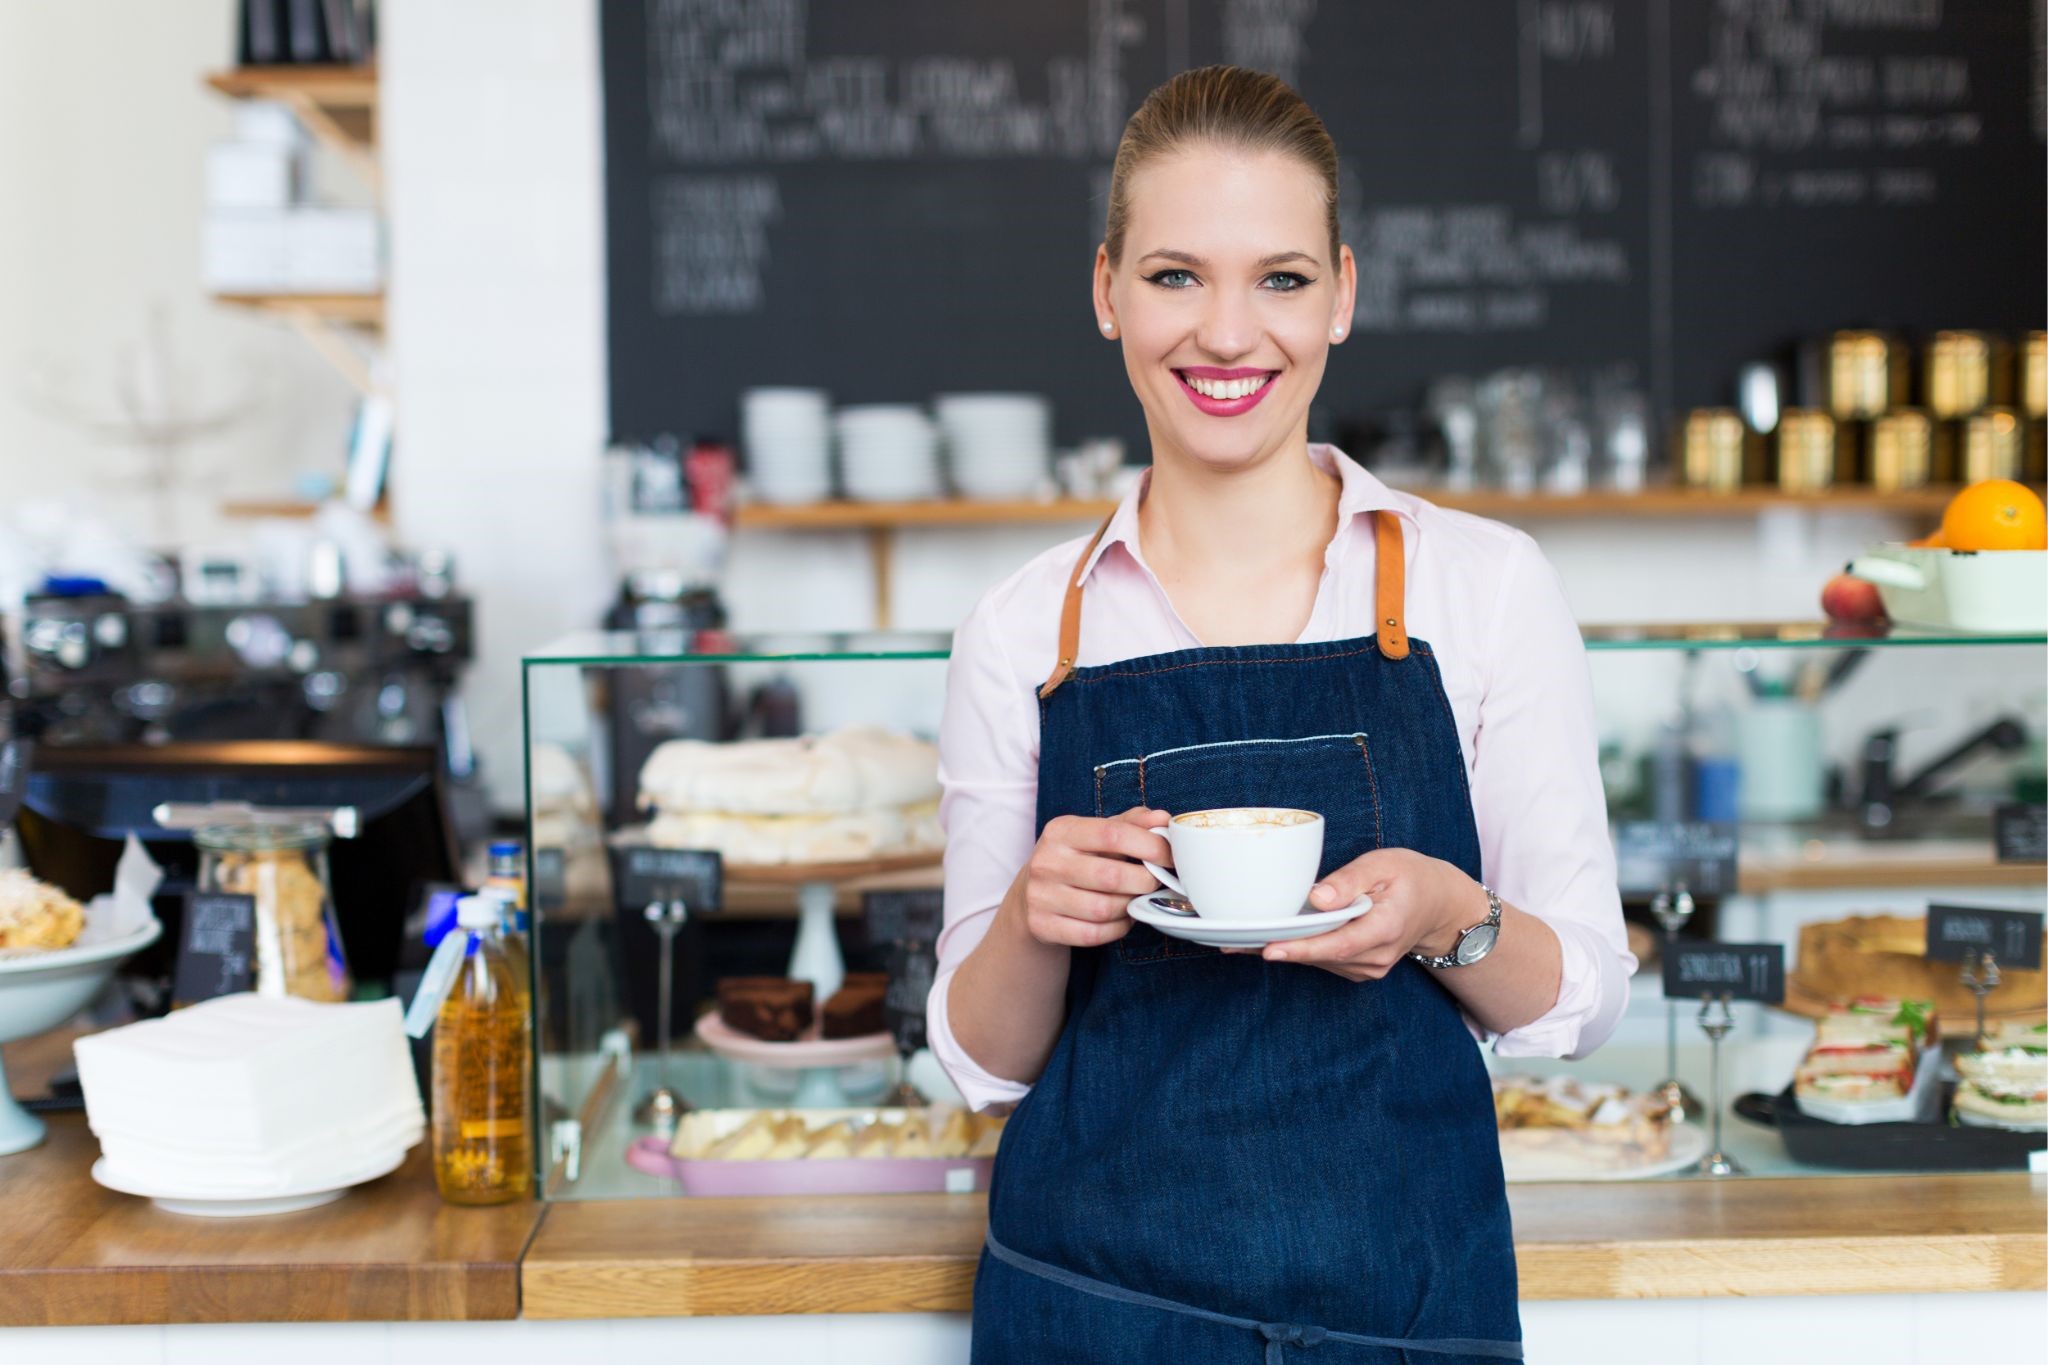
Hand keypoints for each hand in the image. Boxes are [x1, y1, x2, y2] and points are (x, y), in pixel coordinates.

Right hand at [1005, 807, 1170, 949]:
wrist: (1029, 894)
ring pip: (1103, 909)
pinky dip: (1116, 928)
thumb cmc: (1075, 859)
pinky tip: (1121, 918)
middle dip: (1145, 881)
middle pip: (1111, 876)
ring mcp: (1041, 896)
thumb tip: (1162, 819)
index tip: (1169, 856)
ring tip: (1136, 899)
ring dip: (1130, 907)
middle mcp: (1046, 861)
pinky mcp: (1042, 926)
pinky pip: (1093, 934)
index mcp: (1061, 831)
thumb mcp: (1096, 833)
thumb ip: (1131, 823)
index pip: (1113, 834)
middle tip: (1156, 882)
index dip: (1149, 846)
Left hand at [1256, 848, 1484, 980]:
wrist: (1438, 906)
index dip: (1301, 948)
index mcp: (1385, 928)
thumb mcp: (1384, 865)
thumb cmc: (1409, 877)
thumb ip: (1350, 881)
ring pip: (1318, 960)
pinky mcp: (1358, 968)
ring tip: (1237, 939)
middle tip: (1231, 942)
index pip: (1338, 943)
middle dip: (1277, 948)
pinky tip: (1267, 938)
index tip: (1268, 949)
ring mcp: (1368, 967)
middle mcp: (1376, 956)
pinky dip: (1297, 949)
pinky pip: (1323, 960)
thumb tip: (1316, 897)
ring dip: (1281, 949)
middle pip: (1320, 955)